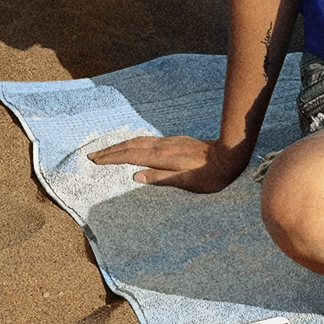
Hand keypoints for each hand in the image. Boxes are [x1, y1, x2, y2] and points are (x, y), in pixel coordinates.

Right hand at [86, 135, 247, 193]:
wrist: (230, 156)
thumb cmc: (211, 175)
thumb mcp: (187, 183)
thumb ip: (160, 178)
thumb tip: (135, 176)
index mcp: (162, 157)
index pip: (130, 156)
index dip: (111, 158)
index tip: (95, 160)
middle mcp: (163, 146)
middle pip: (130, 146)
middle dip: (110, 150)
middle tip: (92, 155)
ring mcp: (169, 142)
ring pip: (139, 141)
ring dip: (121, 145)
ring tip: (107, 151)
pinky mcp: (175, 142)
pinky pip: (147, 141)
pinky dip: (133, 143)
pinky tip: (133, 147)